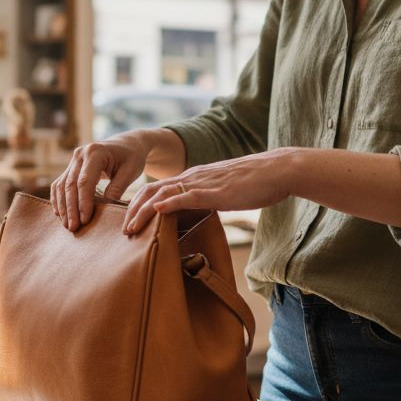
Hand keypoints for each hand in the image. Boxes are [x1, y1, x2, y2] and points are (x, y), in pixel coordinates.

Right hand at [51, 132, 153, 230]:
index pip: (85, 181)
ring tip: (67, 225)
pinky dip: (58, 199)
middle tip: (73, 228)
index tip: (85, 220)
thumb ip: (117, 188)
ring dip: (63, 207)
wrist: (126, 144)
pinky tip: (60, 214)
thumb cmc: (132, 157)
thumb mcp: (130, 171)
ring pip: (62, 186)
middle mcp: (80, 154)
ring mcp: (73, 160)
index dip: (83, 202)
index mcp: (95, 152)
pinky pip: (59, 184)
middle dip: (71, 208)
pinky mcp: (70, 167)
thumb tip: (104, 208)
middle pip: (70, 185)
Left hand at [123, 148, 301, 234]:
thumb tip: (198, 214)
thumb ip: (208, 199)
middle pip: (151, 191)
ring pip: (164, 194)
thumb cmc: (255, 183)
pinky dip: (169, 204)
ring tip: (130, 228)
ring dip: (143, 212)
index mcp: (193, 178)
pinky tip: (157, 211)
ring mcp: (203, 183)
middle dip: (133, 210)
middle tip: (122, 231)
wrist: (277, 170)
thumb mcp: (225, 192)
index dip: (139, 204)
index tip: (129, 222)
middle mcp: (192, 177)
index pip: (157, 189)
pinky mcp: (216, 191)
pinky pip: (187, 197)